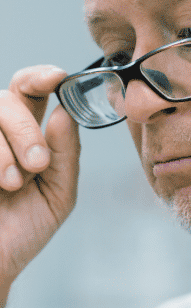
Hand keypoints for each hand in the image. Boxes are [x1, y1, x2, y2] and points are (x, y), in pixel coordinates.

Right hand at [0, 66, 79, 302]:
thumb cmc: (23, 231)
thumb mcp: (58, 194)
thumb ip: (67, 154)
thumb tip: (66, 112)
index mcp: (27, 135)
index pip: (32, 90)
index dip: (43, 76)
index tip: (56, 78)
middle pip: (8, 98)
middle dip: (26, 129)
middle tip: (37, 164)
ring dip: (5, 150)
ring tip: (11, 184)